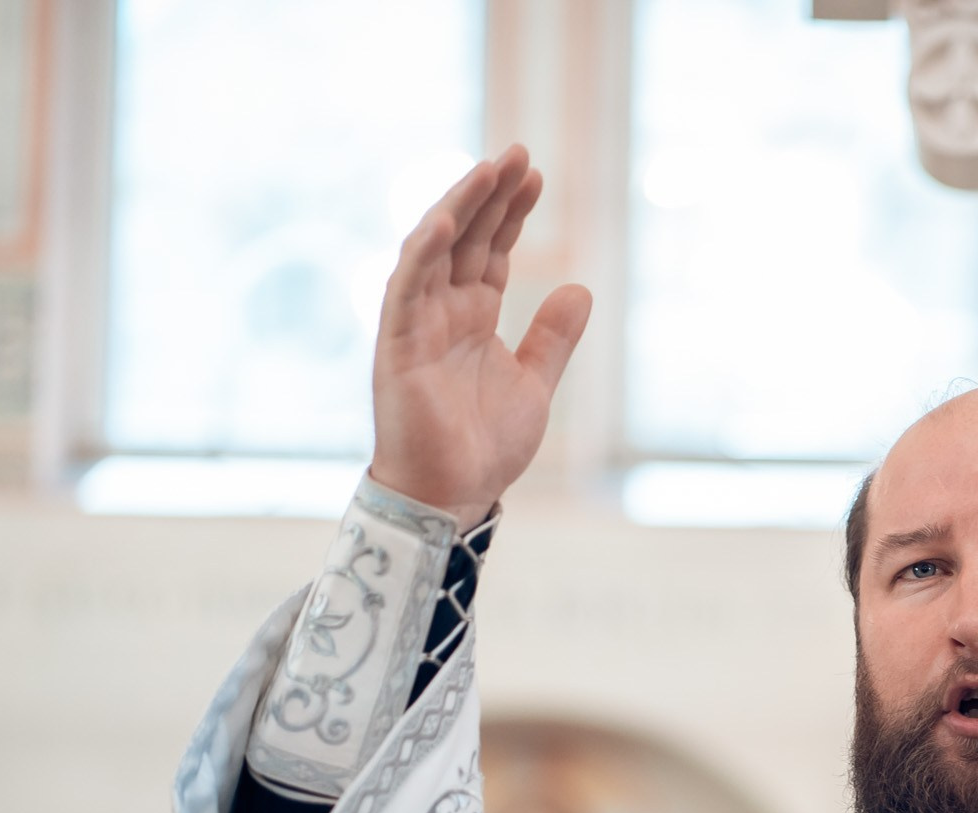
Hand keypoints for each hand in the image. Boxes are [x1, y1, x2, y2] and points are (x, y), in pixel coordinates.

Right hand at [370, 145, 591, 526]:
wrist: (454, 495)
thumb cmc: (485, 446)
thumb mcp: (536, 383)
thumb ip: (553, 336)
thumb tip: (580, 286)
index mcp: (473, 316)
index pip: (491, 249)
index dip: (509, 211)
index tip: (534, 174)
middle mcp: (442, 311)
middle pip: (465, 238)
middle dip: (489, 195)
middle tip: (518, 152)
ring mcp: (417, 325)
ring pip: (433, 251)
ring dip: (457, 208)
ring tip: (487, 170)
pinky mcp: (398, 347)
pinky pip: (405, 291)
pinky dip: (423, 255)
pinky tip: (444, 222)